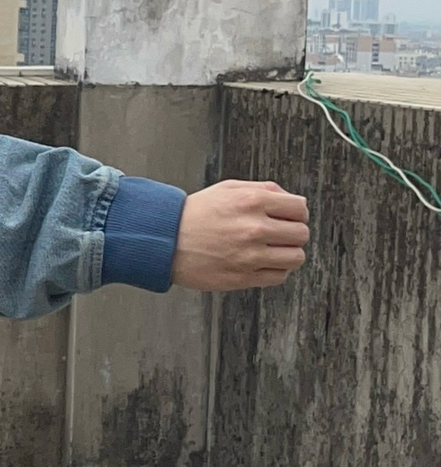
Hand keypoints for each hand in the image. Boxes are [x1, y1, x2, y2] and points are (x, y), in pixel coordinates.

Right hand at [171, 179, 308, 290]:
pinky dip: (275, 270)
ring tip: (274, 250)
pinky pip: (278, 277)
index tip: (290, 217)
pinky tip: (262, 262)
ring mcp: (249, 255)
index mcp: (252, 201)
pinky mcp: (243, 277)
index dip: (297, 213)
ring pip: (296, 257)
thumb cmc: (194, 215)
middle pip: (301, 234)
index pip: (300, 208)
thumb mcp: (228, 189)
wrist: (164, 241)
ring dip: (289, 254)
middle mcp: (254, 228)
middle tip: (281, 234)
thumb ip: (263, 189)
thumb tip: (291, 199)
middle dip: (293, 233)